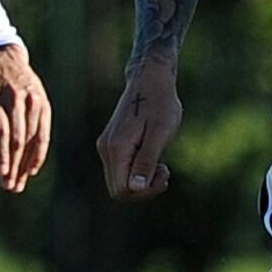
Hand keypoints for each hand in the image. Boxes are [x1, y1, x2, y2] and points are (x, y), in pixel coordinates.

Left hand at [0, 43, 52, 194]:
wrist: (3, 57)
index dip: (1, 153)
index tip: (1, 173)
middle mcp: (14, 97)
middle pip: (17, 138)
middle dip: (13, 165)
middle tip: (9, 187)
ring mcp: (31, 99)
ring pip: (32, 137)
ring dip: (25, 164)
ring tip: (19, 183)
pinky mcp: (42, 102)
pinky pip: (43, 132)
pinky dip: (39, 152)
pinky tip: (32, 169)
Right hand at [96, 59, 183, 200]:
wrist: (150, 79)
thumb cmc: (160, 104)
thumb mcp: (160, 133)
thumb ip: (146, 160)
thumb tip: (135, 188)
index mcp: (116, 148)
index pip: (122, 190)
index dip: (144, 192)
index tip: (164, 172)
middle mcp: (106, 149)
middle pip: (118, 189)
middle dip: (144, 189)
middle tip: (165, 170)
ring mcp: (107, 146)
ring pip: (120, 181)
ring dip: (142, 181)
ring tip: (162, 164)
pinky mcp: (112, 144)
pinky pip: (122, 170)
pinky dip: (138, 171)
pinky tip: (154, 158)